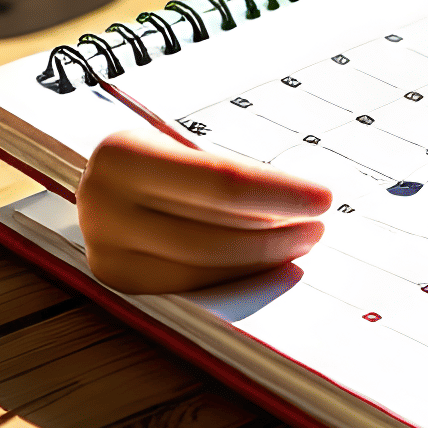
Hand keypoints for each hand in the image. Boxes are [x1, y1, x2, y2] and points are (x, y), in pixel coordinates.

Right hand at [77, 127, 330, 293]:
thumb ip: (228, 170)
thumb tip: (304, 200)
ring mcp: (107, 246)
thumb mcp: (183, 141)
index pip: (221, 182)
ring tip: (299, 242)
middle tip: (318, 225)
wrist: (103, 177)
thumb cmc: (159, 152)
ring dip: (262, 257)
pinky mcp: (118, 278)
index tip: (323, 198)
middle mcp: (105, 202)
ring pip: (205, 264)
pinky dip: (235, 275)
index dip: (279, 194)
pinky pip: (191, 285)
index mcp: (123, 154)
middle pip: (216, 228)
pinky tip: (265, 263)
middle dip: (277, 231)